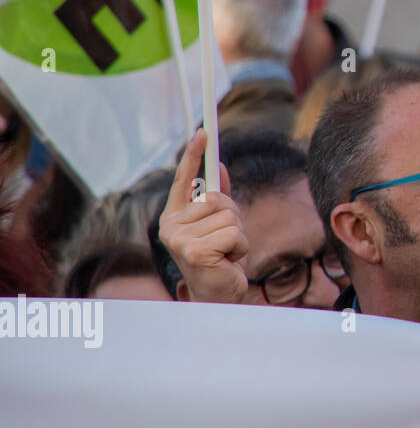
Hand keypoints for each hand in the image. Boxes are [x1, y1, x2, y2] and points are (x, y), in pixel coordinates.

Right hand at [158, 130, 249, 303]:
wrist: (218, 295)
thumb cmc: (219, 259)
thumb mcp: (220, 224)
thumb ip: (218, 198)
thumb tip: (220, 166)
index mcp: (175, 217)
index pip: (183, 179)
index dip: (193, 154)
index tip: (203, 132)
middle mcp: (171, 226)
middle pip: (218, 200)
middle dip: (233, 218)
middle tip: (226, 240)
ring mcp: (180, 239)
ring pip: (229, 216)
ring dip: (238, 235)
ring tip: (226, 253)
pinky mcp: (195, 251)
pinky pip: (234, 233)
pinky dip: (240, 246)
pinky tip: (228, 261)